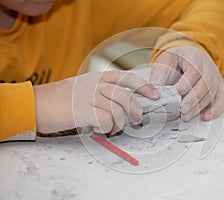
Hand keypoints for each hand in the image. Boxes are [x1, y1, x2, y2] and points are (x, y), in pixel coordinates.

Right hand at [33, 70, 159, 135]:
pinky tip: (99, 129)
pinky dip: (106, 128)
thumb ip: (104, 91)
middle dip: (136, 110)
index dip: (143, 85)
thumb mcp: (85, 86)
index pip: (126, 77)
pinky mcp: (80, 111)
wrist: (36, 103)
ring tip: (111, 128)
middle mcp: (95, 84)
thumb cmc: (63, 98)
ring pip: (117, 110)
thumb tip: (126, 104)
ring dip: (119, 123)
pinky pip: (104, 120)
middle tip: (136, 120)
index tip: (155, 94)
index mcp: (98, 77)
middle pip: (125, 96)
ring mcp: (88, 96)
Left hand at [150, 46, 223, 120]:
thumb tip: (153, 97)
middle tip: (182, 111)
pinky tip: (206, 116)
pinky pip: (222, 97)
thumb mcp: (163, 64)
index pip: (194, 71)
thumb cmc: (174, 61)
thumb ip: (158, 80)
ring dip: (200, 107)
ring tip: (186, 116)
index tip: (175, 95)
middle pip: (206, 83)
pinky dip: (216, 109)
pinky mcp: (219, 85)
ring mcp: (215, 75)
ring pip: (214, 92)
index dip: (186, 85)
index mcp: (193, 56)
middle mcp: (207, 65)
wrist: (184, 56)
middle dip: (193, 99)